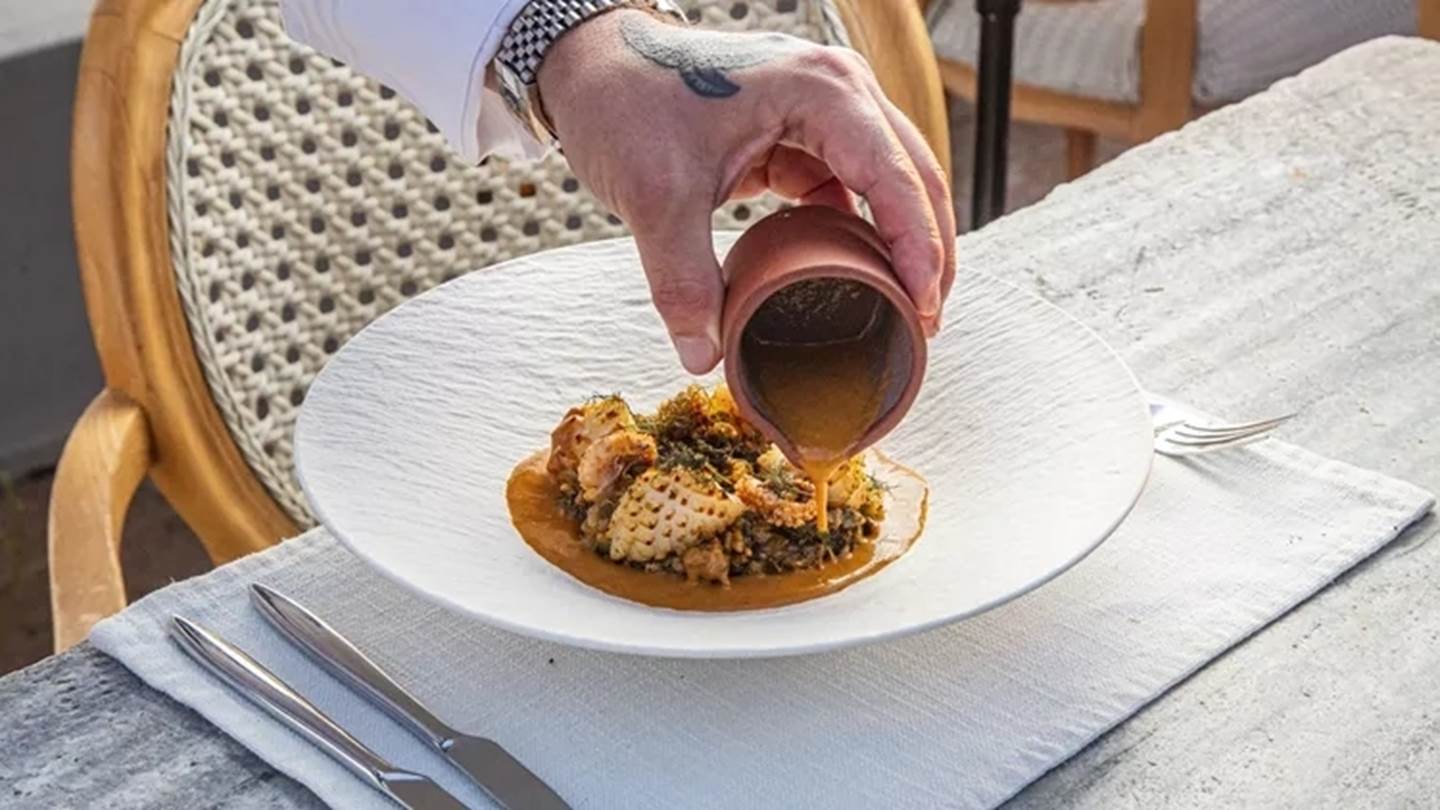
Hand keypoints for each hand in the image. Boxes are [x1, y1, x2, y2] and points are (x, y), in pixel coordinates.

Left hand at [536, 9, 954, 372]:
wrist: (588, 64)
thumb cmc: (625, 100)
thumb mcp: (655, 196)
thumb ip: (683, 280)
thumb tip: (704, 357)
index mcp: (820, 90)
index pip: (895, 175)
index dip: (917, 246)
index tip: (924, 308)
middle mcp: (836, 89)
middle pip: (913, 173)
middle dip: (929, 248)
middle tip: (928, 321)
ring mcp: (822, 109)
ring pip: (889, 179)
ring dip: (900, 240)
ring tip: (906, 306)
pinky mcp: (800, 132)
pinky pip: (849, 185)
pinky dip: (860, 230)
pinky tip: (857, 276)